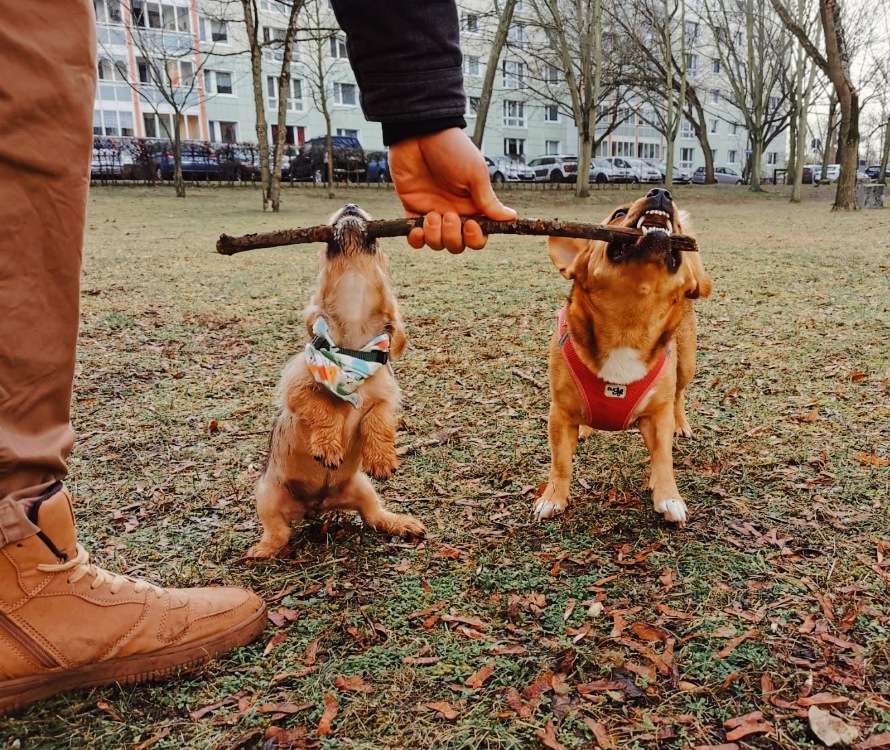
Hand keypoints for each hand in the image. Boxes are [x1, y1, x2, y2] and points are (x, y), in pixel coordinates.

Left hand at [389, 128, 515, 252]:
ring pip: (437, 244)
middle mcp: (454, 212)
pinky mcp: (412, 210)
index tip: (470, 224)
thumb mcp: (474, 173)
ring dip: (435, 236)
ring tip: (431, 214)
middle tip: (449, 216)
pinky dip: (416, 240)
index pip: (479, 236)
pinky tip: (417, 230)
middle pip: (458, 245)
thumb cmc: (451, 149)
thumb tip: (511, 217)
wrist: (419, 134)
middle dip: (454, 238)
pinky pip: (415, 238)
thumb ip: (488, 200)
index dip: (475, 238)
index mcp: (473, 205)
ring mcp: (433, 212)